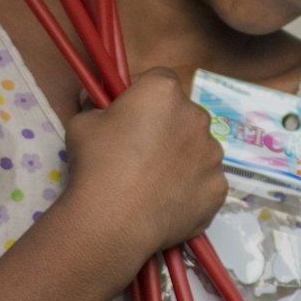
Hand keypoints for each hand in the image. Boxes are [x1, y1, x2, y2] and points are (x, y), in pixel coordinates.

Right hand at [64, 67, 226, 256]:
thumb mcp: (82, 122)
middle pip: (182, 115)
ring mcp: (213, 155)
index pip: (160, 80)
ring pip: (197, 149)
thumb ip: (96, 105)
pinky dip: (189, 189)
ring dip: (181, 158)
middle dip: (165, 127)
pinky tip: (165, 203)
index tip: (128, 113)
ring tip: (152, 183)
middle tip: (139, 152)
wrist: (113, 220)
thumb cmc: (97, 163)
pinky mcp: (218, 189)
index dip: (143, 94)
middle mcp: (197, 117)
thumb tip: (95, 100)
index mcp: (165, 92)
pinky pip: (204, 182)